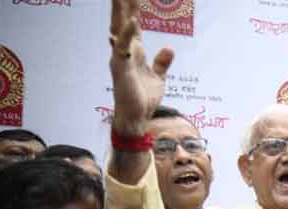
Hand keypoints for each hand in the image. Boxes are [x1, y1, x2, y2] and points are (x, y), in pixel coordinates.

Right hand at [109, 0, 173, 134]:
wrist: (136, 118)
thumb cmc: (143, 98)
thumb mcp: (158, 78)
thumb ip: (162, 62)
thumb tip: (169, 48)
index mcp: (134, 51)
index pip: (133, 24)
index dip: (133, 8)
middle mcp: (125, 51)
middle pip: (123, 21)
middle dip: (123, 3)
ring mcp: (121, 58)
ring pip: (119, 29)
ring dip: (120, 11)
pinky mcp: (121, 68)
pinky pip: (123, 48)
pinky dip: (127, 34)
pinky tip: (132, 21)